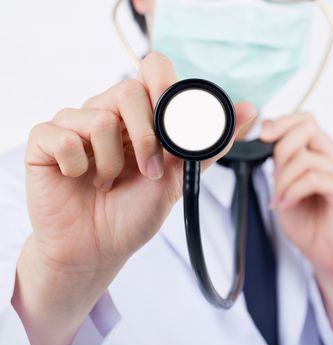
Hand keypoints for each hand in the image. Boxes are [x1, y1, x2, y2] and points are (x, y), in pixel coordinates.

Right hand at [13, 52, 255, 344]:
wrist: (100, 249)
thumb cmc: (135, 212)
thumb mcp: (179, 177)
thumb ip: (209, 144)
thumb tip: (249, 110)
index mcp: (138, 116)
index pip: (152, 70)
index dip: (163, 84)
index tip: (172, 114)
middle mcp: (106, 112)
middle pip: (127, 89)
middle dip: (146, 137)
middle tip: (149, 170)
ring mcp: (73, 125)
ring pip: (96, 116)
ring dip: (112, 161)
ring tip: (110, 182)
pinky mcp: (45, 142)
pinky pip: (61, 136)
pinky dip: (78, 165)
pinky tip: (81, 179)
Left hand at [260, 112, 332, 331]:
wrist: (328, 256)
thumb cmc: (309, 223)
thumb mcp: (285, 187)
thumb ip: (280, 163)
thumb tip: (269, 138)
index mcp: (325, 153)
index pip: (306, 120)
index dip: (282, 123)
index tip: (263, 136)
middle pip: (307, 129)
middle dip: (281, 151)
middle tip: (274, 177)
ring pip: (305, 157)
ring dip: (284, 180)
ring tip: (280, 198)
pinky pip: (313, 178)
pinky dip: (293, 191)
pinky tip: (287, 204)